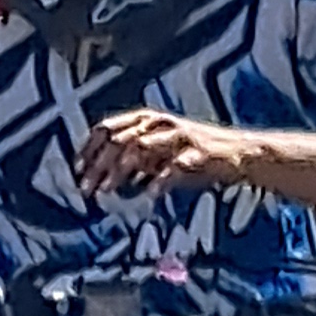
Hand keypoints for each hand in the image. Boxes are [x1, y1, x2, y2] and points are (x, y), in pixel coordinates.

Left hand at [78, 106, 255, 204]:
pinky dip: (158, 181)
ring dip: (118, 172)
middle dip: (97, 164)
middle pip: (118, 139)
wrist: (239, 153)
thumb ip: (131, 159)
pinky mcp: (199, 153)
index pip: (106, 127)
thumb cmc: (192, 155)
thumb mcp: (157, 152)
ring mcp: (180, 136)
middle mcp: (160, 123)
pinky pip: (174, 166)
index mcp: (146, 119)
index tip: (76, 171)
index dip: (88, 149)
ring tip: (106, 191)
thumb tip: (98, 176)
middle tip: (85, 189)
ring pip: (140, 147)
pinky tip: (147, 195)